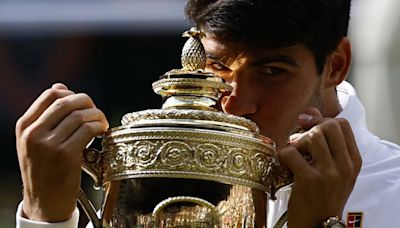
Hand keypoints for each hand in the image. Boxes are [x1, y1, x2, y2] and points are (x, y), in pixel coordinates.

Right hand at [16, 83, 108, 221]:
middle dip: (88, 102)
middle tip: (96, 112)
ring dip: (97, 116)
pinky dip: (99, 126)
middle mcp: (33, 133)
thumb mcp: (36, 142)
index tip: (82, 104)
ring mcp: (49, 144)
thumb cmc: (44, 170)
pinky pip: (88, 129)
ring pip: (80, 115)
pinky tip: (102, 132)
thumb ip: (46, 116)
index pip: (51, 94)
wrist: (44, 203)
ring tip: (101, 124)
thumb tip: (60, 87)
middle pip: (67, 101)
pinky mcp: (65, 155)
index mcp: (24, 126)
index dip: (72, 94)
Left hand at [278, 107, 361, 227]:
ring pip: (311, 136)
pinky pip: (291, 152)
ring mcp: (328, 173)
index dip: (321, 120)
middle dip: (309, 129)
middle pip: (327, 125)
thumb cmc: (323, 194)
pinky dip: (283, 155)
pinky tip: (285, 165)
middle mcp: (345, 165)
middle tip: (299, 142)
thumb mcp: (332, 169)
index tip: (308, 128)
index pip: (341, 124)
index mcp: (353, 161)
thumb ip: (324, 140)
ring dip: (296, 142)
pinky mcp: (309, 179)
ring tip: (293, 154)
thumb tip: (309, 112)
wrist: (318, 225)